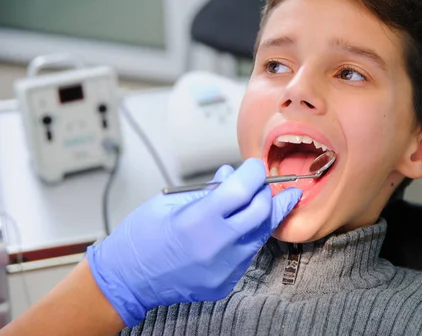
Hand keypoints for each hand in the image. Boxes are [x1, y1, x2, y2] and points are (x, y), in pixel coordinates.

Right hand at [86, 159, 300, 326]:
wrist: (126, 280)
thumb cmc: (141, 238)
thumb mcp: (168, 201)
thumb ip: (206, 189)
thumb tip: (231, 174)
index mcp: (198, 221)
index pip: (243, 189)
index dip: (254, 173)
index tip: (254, 167)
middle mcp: (216, 246)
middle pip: (261, 211)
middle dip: (265, 192)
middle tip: (261, 183)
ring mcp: (223, 268)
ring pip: (260, 234)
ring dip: (263, 214)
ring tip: (263, 200)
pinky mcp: (225, 282)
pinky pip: (248, 253)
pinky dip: (248, 236)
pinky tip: (241, 226)